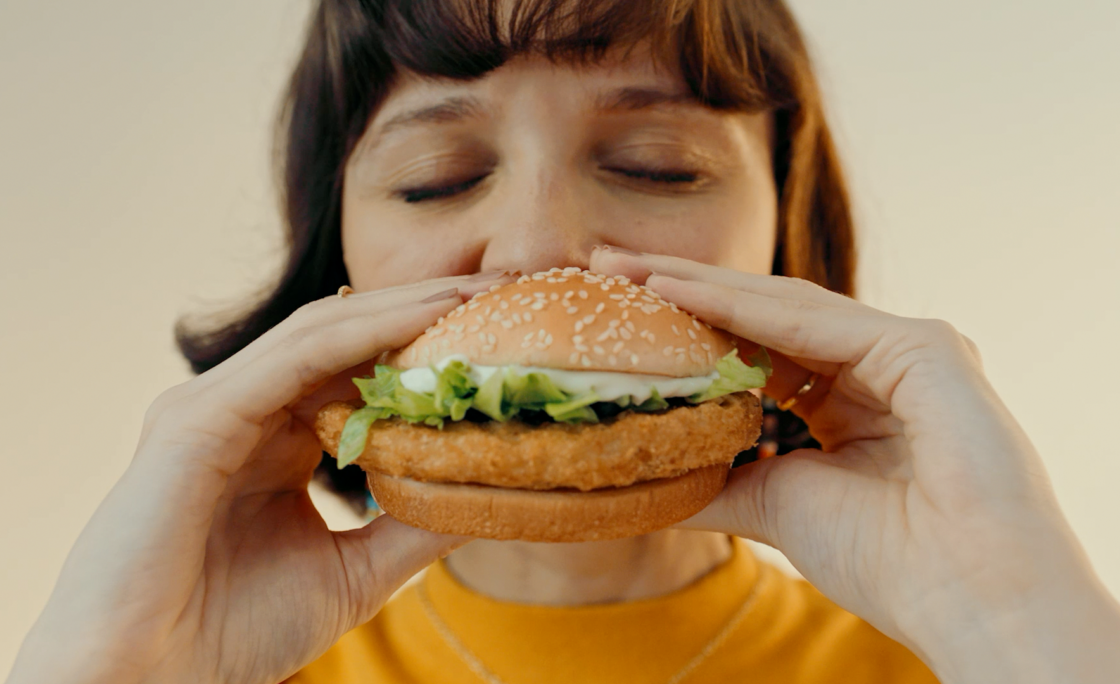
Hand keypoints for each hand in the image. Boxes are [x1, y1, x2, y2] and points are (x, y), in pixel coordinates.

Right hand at [7, 274, 513, 683]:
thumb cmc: (233, 632)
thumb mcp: (355, 568)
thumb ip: (413, 525)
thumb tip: (489, 490)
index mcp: (273, 440)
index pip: (359, 370)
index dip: (428, 345)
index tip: (502, 332)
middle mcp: (244, 410)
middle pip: (346, 336)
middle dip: (426, 308)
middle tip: (503, 285)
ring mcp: (214, 406)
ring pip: (323, 332)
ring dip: (405, 306)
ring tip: (476, 291)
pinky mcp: (195, 417)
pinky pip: (295, 359)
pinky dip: (364, 332)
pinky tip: (426, 317)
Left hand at [592, 248, 1119, 683]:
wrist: (965, 596)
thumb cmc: (887, 560)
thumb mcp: (775, 506)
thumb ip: (718, 483)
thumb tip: (647, 479)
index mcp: (851, 398)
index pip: (756, 347)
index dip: (688, 327)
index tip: (620, 309)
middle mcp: (878, 362)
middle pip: (762, 315)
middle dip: (681, 289)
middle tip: (606, 264)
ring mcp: (904, 348)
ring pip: (783, 308)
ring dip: (699, 286)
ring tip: (627, 269)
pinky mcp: (923, 346)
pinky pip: (814, 323)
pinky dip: (742, 307)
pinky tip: (677, 291)